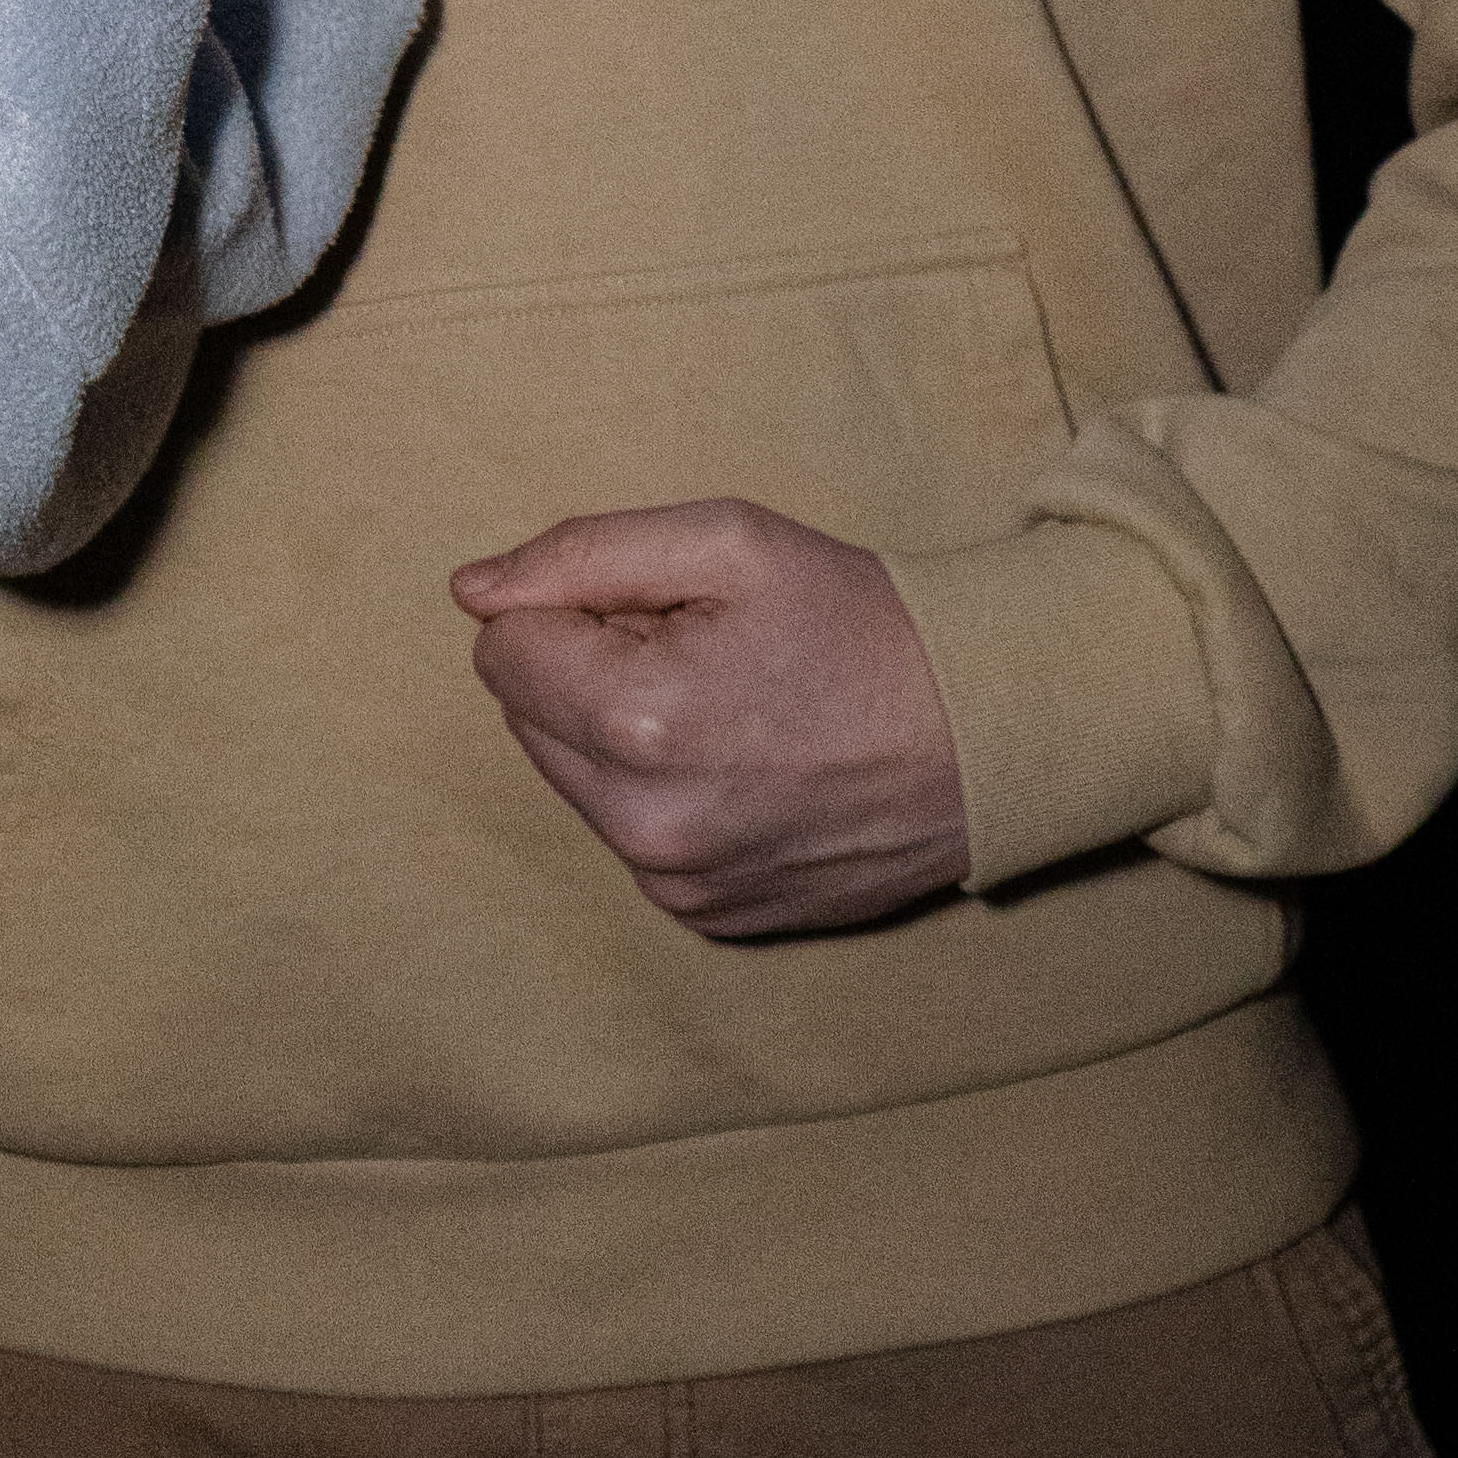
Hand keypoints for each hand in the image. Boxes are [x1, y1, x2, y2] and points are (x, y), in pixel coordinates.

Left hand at [446, 498, 971, 937]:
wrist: (986, 734)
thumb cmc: (859, 622)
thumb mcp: (727, 542)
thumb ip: (580, 553)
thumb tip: (471, 591)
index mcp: (638, 721)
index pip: (502, 647)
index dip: (576, 608)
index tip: (664, 610)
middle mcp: (645, 823)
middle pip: (528, 716)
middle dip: (590, 669)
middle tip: (705, 653)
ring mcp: (677, 883)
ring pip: (574, 777)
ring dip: (622, 733)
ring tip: (734, 707)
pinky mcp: (708, 916)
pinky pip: (630, 833)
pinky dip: (663, 791)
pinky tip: (749, 763)